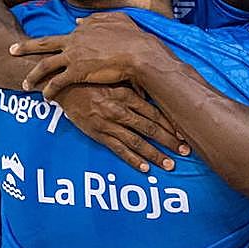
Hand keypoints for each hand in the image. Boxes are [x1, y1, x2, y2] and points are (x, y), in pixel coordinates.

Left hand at [15, 13, 172, 100]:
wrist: (138, 53)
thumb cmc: (132, 37)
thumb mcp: (115, 20)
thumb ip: (96, 18)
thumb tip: (79, 20)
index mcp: (82, 30)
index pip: (63, 34)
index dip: (54, 41)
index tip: (46, 45)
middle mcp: (73, 41)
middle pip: (43, 43)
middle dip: (25, 47)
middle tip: (11, 49)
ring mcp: (74, 57)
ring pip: (45, 65)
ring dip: (33, 75)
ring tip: (25, 84)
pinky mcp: (77, 72)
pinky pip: (58, 82)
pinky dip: (49, 90)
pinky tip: (45, 96)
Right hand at [55, 84, 189, 172]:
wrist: (63, 86)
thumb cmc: (92, 80)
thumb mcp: (114, 79)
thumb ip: (134, 87)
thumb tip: (154, 94)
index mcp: (126, 95)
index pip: (154, 112)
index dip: (171, 125)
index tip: (184, 134)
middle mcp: (119, 110)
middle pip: (150, 129)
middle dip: (169, 142)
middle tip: (185, 152)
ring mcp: (108, 124)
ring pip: (137, 142)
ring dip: (155, 155)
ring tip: (169, 165)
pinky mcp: (98, 134)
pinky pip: (118, 150)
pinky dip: (132, 160)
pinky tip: (145, 168)